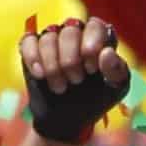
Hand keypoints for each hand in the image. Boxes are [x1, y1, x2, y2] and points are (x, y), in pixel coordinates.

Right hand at [19, 16, 132, 144]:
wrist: (69, 119)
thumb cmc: (97, 98)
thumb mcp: (115, 88)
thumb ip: (116, 70)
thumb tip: (106, 53)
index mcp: (99, 37)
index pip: (95, 26)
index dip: (91, 46)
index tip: (91, 70)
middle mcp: (76, 33)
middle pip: (70, 30)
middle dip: (71, 59)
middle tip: (76, 81)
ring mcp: (53, 39)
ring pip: (48, 37)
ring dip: (53, 65)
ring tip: (60, 87)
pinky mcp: (33, 49)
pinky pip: (28, 41)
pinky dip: (33, 57)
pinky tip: (40, 74)